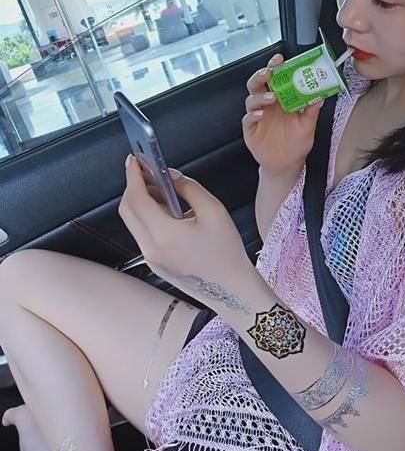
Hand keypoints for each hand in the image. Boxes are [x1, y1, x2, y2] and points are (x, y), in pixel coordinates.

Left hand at [118, 156, 251, 289]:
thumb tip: (169, 175)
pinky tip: (167, 209)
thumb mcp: (214, 210)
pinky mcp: (154, 263)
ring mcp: (150, 258)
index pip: (137, 198)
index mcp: (164, 234)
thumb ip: (188, 188)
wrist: (232, 290)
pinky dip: (148, 216)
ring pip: (133, 222)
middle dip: (134, 186)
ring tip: (161, 188)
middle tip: (148, 171)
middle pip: (127, 210)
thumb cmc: (227, 252)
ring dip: (141, 201)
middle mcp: (151, 248)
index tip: (134, 160)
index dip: (133, 175)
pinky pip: (142, 233)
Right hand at [242, 52, 323, 176]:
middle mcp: (268, 105)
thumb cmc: (297, 143)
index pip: (276, 79)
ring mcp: (258, 116)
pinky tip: (260, 114)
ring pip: (251, 99)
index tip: (280, 59)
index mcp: (281, 100)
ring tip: (271, 97)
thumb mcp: (308, 126)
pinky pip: (248, 119)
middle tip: (269, 72)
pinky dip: (253, 115)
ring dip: (260, 95)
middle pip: (259, 84)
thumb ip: (311, 111)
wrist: (287, 165)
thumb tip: (320, 97)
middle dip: (262, 75)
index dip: (276, 67)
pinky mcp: (251, 130)